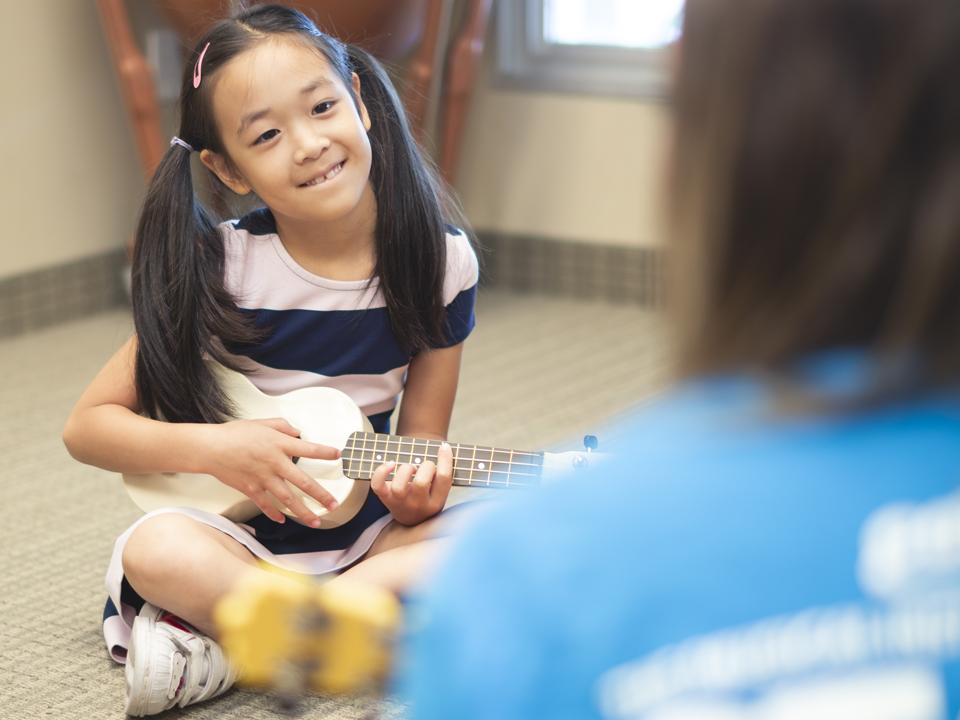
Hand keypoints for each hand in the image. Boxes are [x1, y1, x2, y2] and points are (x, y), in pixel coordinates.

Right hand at [199, 418, 340, 526]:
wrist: (210, 448)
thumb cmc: (234, 434)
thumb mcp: (262, 423)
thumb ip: (283, 426)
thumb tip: (297, 432)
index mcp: (279, 444)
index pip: (308, 449)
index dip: (325, 452)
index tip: (338, 456)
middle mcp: (274, 463)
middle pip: (303, 481)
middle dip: (321, 494)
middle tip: (334, 504)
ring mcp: (263, 478)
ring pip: (288, 499)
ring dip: (303, 511)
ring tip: (316, 521)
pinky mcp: (251, 489)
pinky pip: (265, 505)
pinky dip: (274, 513)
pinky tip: (283, 519)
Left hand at [370, 442, 452, 525]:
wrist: (412, 520)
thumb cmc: (428, 498)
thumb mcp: (440, 492)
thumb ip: (443, 475)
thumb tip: (444, 448)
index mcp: (436, 502)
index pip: (443, 478)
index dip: (445, 459)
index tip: (444, 447)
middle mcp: (418, 504)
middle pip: (421, 482)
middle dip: (426, 466)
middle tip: (427, 467)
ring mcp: (400, 502)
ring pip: (399, 486)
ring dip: (406, 469)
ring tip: (411, 469)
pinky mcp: (386, 498)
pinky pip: (378, 485)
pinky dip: (381, 472)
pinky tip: (390, 464)